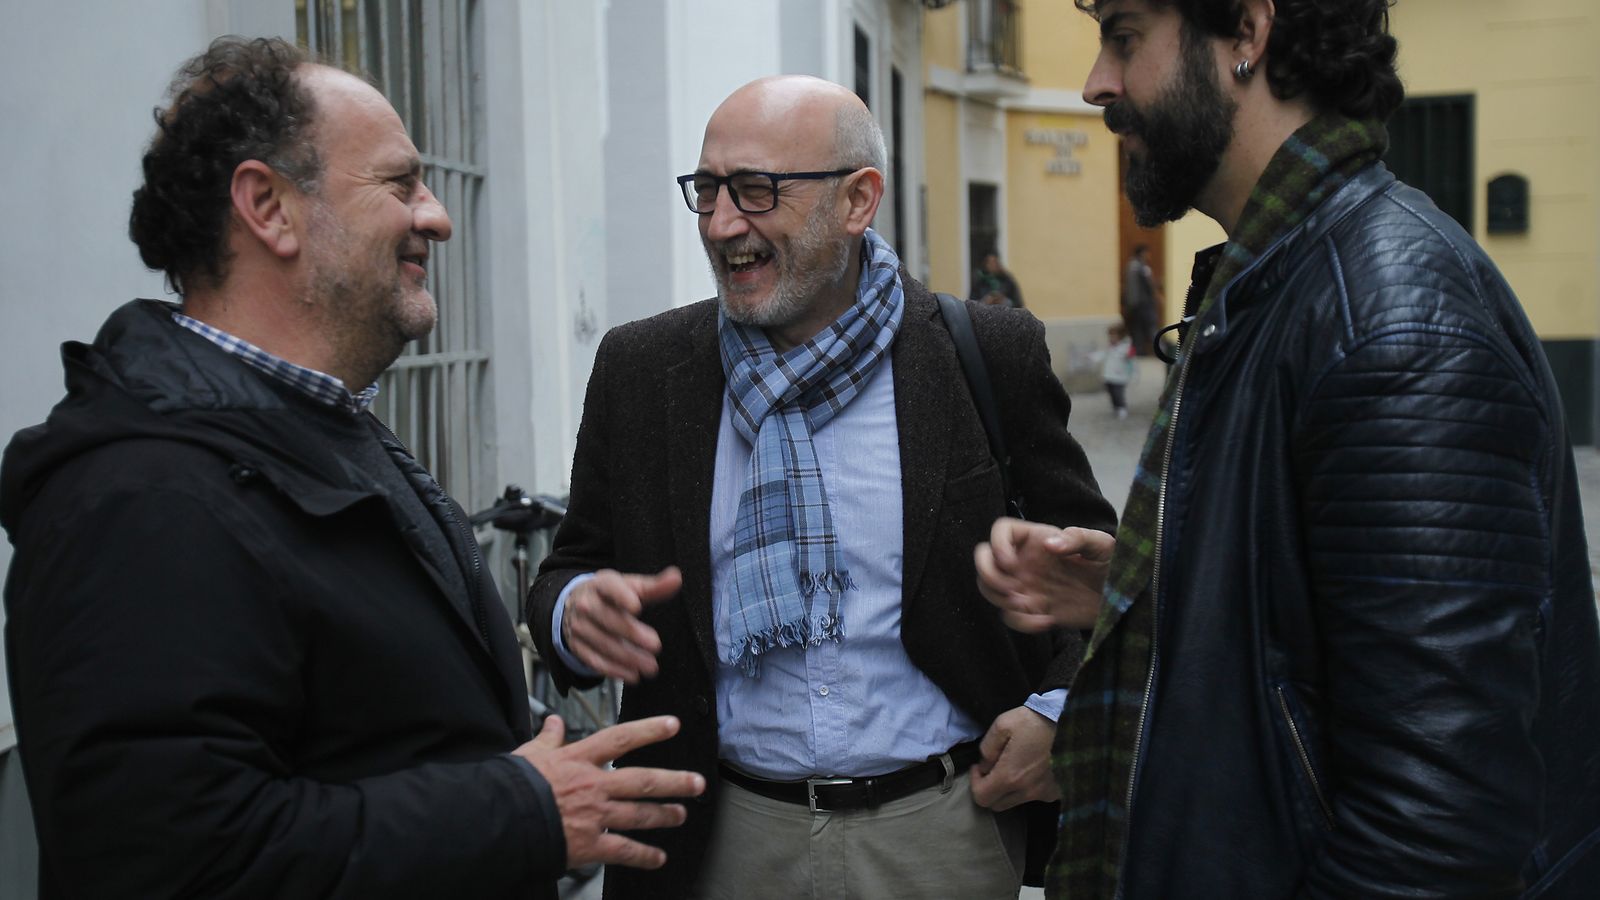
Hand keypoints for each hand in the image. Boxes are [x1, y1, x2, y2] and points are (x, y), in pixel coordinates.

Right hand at [514, 714, 705, 870]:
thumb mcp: (529, 754)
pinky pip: (624, 850)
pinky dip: (644, 856)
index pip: (621, 738)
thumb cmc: (512, 787)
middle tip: (696, 782)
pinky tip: (658, 858)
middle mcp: (593, 786)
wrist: (500, 820)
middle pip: (642, 779)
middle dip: (673, 781)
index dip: (649, 730)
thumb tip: (553, 722)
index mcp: (578, 760)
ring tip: (680, 814)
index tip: (673, 725)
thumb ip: (548, 738)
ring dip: (664, 815)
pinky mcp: (590, 845)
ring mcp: (595, 816)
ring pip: (639, 814)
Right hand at [563, 567, 681, 681]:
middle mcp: (586, 604)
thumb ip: (654, 586)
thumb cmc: (610, 595)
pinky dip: (614, 670)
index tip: (637, 606)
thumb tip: (676, 578)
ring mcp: (579, 626)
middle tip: (655, 645)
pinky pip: (594, 660)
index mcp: (601, 584)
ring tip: (650, 666)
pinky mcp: (577, 646)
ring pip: (603, 643)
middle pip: (608, 619)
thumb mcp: (630, 586)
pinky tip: (632, 674)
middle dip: (632, 633)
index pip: (610, 587)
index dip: (622, 596)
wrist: (575, 604)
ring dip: (628, 657)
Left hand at [969, 706, 1058, 810]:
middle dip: (989, 788)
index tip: (979, 766)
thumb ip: (986, 748)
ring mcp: (1042, 793)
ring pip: (1013, 803)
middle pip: (996, 804)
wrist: (1067, 722)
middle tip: (993, 767)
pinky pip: (1033, 798)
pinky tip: (1028, 773)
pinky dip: (1025, 790)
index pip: (981, 797)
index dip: (975, 782)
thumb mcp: (1001, 725)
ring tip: (1011, 767)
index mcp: (1010, 776)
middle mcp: (1026, 791)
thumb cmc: (1032, 721)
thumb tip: (985, 765)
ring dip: (1006, 790)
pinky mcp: (1054, 791)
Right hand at [974, 519, 1113, 631]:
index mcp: (1037, 539)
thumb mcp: (1101, 545)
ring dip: (1001, 600)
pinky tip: (1047, 621)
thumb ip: (1077, 538)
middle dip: (989, 575)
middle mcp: (1025, 560)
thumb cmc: (1112, 563)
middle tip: (1012, 588)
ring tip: (1028, 604)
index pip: (1001, 531)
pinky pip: (1011, 617)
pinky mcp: (1033, 609)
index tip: (1012, 563)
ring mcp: (1026, 585)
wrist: (1120, 598)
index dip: (997, 545)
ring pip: (989, 589)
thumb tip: (1049, 545)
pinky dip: (1022, 623)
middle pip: (984, 559)